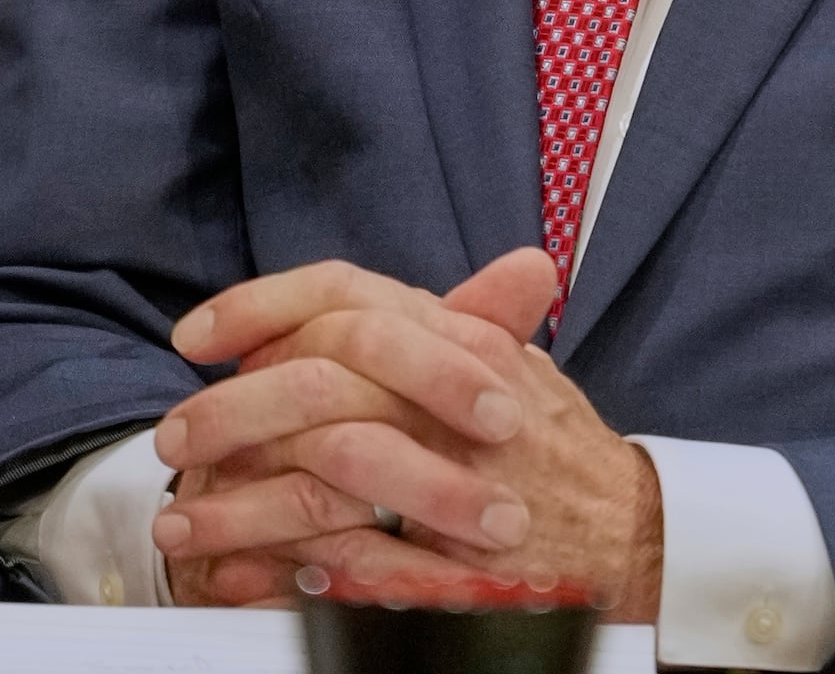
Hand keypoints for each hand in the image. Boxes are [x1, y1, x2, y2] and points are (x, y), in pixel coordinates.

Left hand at [151, 253, 662, 619]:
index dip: (264, 304)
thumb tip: (328, 306)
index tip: (198, 333)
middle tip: (173, 438)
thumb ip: (427, 325)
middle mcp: (455, 395)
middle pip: (321, 378)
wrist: (626, 528)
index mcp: (463, 336)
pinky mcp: (450, 564)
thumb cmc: (553, 443)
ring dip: (238, 506)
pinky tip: (238, 577)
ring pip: (320, 479)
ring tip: (180, 526)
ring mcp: (453, 480)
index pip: (349, 291)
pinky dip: (285, 573)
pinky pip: (350, 564)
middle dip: (231, 410)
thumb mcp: (504, 358)